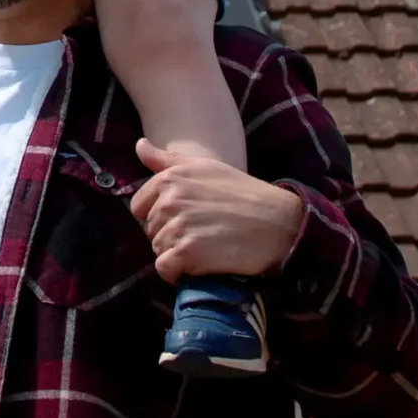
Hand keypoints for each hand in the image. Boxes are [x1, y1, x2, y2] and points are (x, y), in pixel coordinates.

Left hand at [131, 141, 305, 281]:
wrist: (277, 222)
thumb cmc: (242, 193)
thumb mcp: (204, 167)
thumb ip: (167, 159)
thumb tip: (139, 144)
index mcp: (170, 178)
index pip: (139, 207)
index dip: (159, 217)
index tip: (184, 220)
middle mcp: (170, 200)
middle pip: (150, 230)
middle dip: (169, 236)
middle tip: (201, 234)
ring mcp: (178, 226)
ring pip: (158, 250)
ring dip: (176, 255)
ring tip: (205, 247)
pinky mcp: (189, 253)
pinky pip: (165, 269)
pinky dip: (177, 273)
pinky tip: (197, 267)